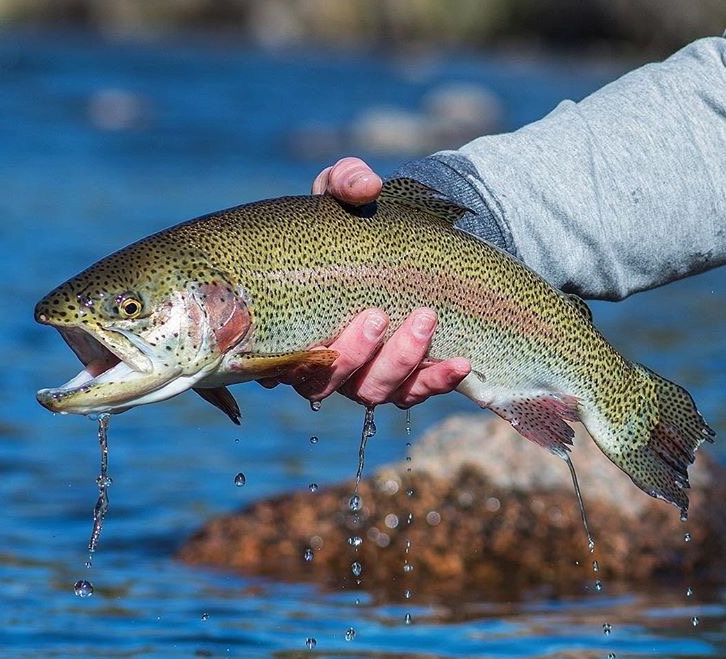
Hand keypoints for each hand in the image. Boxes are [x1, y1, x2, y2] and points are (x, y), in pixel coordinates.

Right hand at [261, 158, 471, 407]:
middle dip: (354, 353)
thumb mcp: (346, 193)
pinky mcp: (403, 379)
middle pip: (327, 383)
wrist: (405, 241)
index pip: (281, 362)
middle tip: (378, 315)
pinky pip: (416, 393)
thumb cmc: (358, 220)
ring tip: (424, 319)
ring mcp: (364, 374)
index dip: (294, 361)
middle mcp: (324, 360)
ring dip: (399, 362)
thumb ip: (346, 182)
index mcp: (295, 325)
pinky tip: (461, 363)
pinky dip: (437, 380)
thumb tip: (366, 185)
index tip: (317, 333)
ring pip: (372, 391)